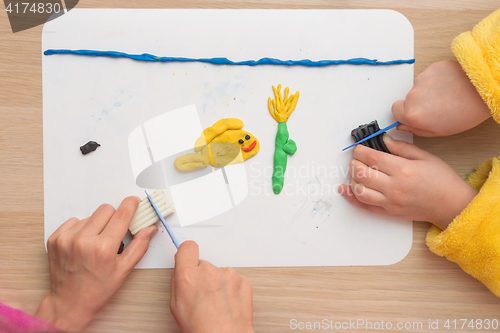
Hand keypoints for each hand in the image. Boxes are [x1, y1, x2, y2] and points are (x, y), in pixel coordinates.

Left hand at [35, 196, 157, 330]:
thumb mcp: (124, 270)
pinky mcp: (54, 239)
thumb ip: (139, 246)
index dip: (131, 204)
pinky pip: (73, 221)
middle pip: (106, 209)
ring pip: (90, 215)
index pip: (122, 214)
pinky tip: (82, 244)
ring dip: (96, 225)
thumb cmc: (97, 290)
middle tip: (113, 233)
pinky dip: (80, 229)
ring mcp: (66, 239)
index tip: (134, 201)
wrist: (69, 303)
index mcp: (103, 248)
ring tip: (95, 243)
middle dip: (114, 217)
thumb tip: (150, 228)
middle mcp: (83, 240)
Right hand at [170, 241, 253, 332]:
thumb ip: (178, 281)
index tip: (189, 257)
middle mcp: (209, 272)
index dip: (188, 253)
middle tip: (203, 295)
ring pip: (219, 273)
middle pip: (204, 264)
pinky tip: (226, 304)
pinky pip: (233, 280)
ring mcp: (228, 275)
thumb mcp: (176, 306)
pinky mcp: (242, 280)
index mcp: (188, 276)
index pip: (188, 247)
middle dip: (203, 276)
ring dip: (218, 283)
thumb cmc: (201, 328)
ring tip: (216, 303)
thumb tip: (181, 269)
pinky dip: (231, 289)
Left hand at [338, 136, 477, 229]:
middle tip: (356, 159)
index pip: (371, 158)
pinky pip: (364, 206)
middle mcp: (393, 186)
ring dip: (352, 179)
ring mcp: (389, 201)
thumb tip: (384, 140)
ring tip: (357, 172)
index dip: (360, 150)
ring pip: (359, 190)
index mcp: (402, 169)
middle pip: (361, 173)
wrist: (451, 205)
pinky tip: (344, 189)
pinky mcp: (388, 212)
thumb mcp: (425, 156)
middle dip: (354, 163)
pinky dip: (351, 197)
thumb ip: (402, 147)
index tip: (359, 148)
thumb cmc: (441, 180)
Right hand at [392, 59, 490, 136]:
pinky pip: (428, 77)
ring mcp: (422, 80)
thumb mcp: (440, 131)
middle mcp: (413, 95)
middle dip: (418, 103)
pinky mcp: (432, 68)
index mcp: (413, 114)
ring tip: (447, 96)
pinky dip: (436, 81)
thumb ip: (416, 129)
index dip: (404, 113)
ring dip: (428, 92)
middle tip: (437, 107)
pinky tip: (450, 86)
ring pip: (419, 88)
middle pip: (407, 99)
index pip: (395, 111)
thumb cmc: (466, 112)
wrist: (484, 90)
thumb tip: (403, 125)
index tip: (414, 115)